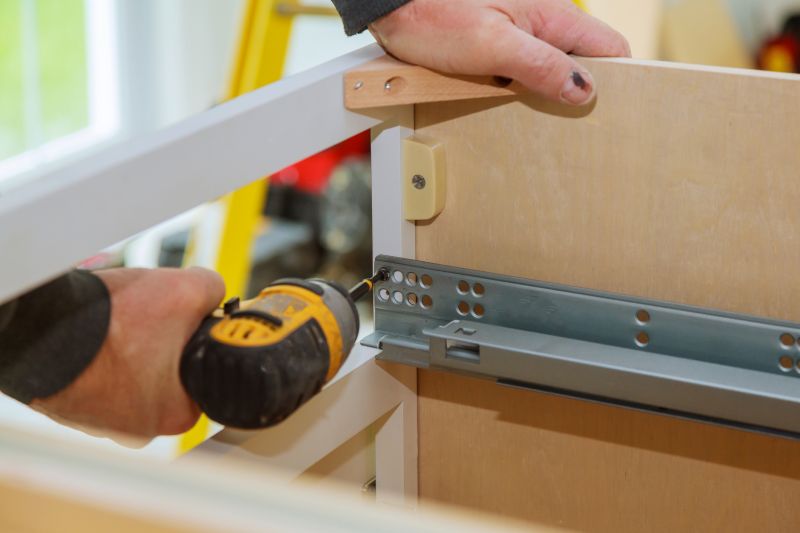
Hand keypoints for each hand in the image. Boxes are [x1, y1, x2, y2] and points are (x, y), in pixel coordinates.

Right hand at [31, 267, 223, 440]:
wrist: (39, 328)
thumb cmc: (112, 322)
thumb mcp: (186, 290)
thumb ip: (213, 289)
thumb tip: (214, 291)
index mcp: (177, 414)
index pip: (204, 372)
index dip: (199, 338)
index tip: (189, 319)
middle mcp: (139, 429)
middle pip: (168, 370)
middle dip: (163, 338)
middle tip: (151, 315)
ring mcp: (103, 421)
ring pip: (132, 370)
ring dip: (129, 342)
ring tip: (119, 320)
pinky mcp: (73, 405)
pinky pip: (100, 372)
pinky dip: (101, 350)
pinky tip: (97, 331)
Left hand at [370, 0, 629, 104]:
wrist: (393, 6)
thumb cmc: (433, 15)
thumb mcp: (490, 45)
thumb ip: (540, 65)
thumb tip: (583, 89)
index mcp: (552, 15)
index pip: (609, 48)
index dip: (617, 80)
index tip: (610, 111)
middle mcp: (542, 22)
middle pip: (583, 61)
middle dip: (580, 92)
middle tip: (571, 126)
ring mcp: (521, 34)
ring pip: (554, 68)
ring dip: (550, 93)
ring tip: (540, 120)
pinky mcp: (499, 46)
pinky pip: (526, 71)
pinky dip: (524, 90)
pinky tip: (512, 107)